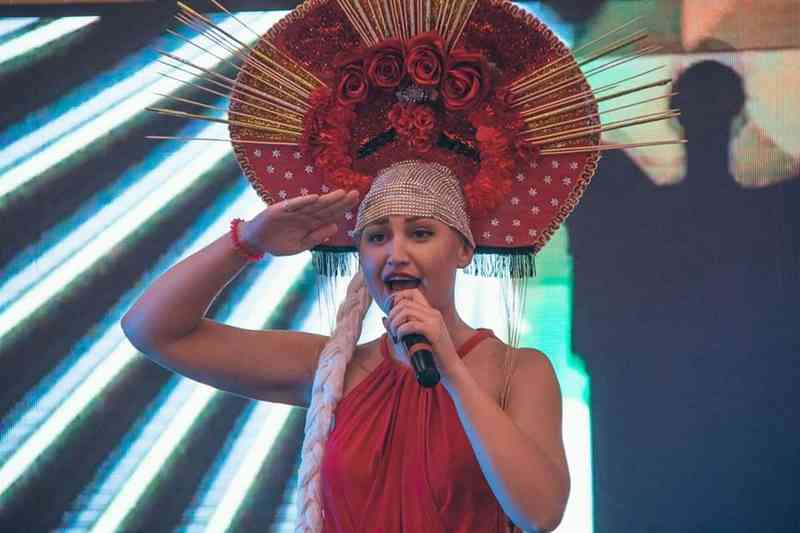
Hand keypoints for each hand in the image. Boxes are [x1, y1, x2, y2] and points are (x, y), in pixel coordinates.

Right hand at [241, 189, 358, 255]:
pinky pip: (293, 205)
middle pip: (325, 207)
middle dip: (340, 201)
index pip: (330, 214)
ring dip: (327, 199)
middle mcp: (304, 215)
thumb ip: (317, 237)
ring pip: (313, 205)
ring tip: (341, 193)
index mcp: (310, 223)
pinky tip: (315, 198)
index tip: (356, 201)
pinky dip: (303, 202)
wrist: (256, 241)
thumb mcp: (300, 245)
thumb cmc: (278, 243)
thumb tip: (335, 226)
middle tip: (356, 192)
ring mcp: (292, 211)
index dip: (343, 208)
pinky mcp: (279, 210)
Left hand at [381, 289, 462, 379]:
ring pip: (406, 311)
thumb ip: (400, 327)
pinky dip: (401, 331)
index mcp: (430, 312)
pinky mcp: (433, 331)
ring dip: (395, 322)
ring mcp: (434, 321)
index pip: (412, 292)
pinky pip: (411, 325)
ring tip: (394, 334)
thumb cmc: (431, 355)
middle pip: (405, 302)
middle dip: (392, 313)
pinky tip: (400, 338)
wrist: (449, 367)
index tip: (389, 311)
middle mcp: (433, 313)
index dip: (397, 297)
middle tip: (390, 327)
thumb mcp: (414, 338)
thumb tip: (383, 318)